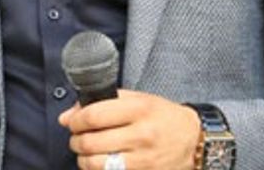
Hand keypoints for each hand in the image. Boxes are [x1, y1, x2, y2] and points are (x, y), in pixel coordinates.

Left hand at [59, 89, 199, 169]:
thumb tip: (67, 117)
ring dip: (83, 159)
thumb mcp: (137, 99)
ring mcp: (145, 159)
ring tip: (86, 152)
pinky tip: (100, 163)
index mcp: (139, 110)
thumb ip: (101, 102)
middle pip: (91, 142)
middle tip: (77, 138)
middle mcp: (142, 135)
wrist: (197, 140)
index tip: (72, 122)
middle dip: (76, 141)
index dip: (75, 121)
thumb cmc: (163, 117)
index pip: (93, 116)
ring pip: (97, 164)